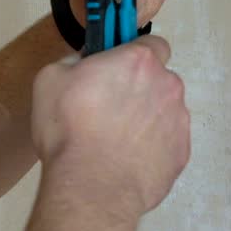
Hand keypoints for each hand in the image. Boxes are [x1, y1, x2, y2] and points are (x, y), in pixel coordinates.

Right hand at [30, 36, 189, 213]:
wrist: (91, 186)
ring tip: (116, 141)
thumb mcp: (49, 80)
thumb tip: (84, 65)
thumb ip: (73, 62)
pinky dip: (152, 148)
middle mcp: (167, 85)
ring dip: (147, 119)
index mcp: (139, 60)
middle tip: (109, 109)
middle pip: (159, 79)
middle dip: (140, 89)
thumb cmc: (69, 128)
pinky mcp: (181, 154)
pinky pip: (168, 143)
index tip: (116, 71)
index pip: (152, 44)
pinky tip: (127, 160)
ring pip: (165, 111)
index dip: (134, 56)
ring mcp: (179, 121)